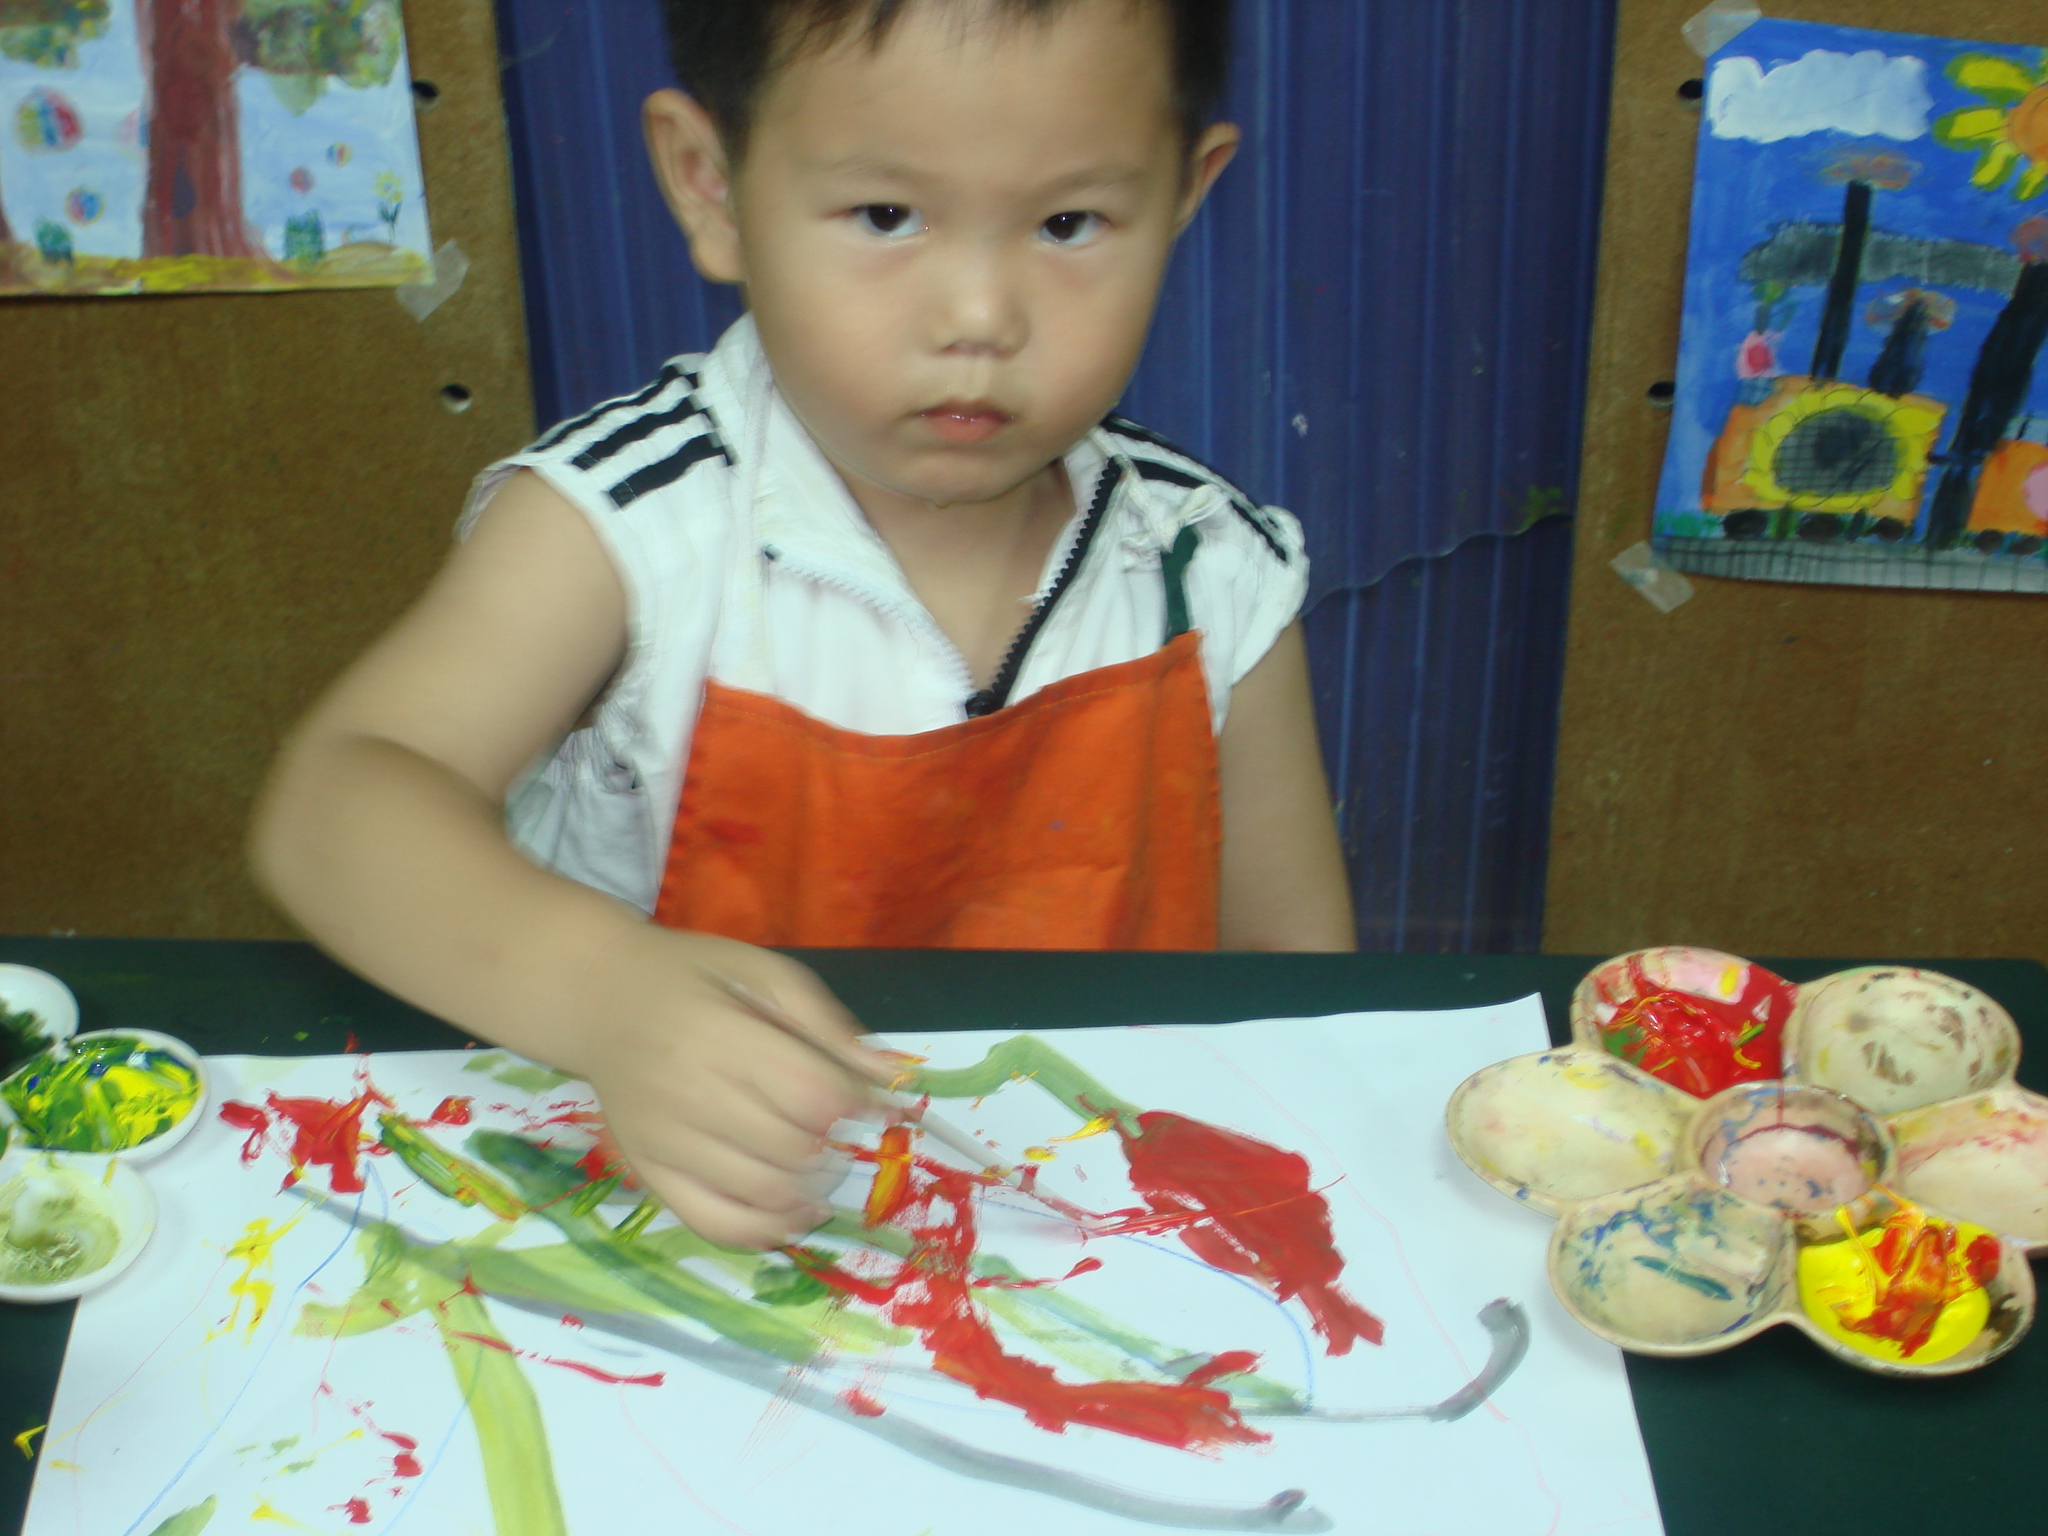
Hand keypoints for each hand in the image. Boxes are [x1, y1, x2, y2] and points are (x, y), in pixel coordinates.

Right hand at [568, 925, 894, 1248]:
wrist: (598, 999)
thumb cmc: (690, 978)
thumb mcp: (762, 972)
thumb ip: (825, 1023)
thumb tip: (889, 1076)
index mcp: (720, 1036)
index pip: (810, 1092)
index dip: (859, 1105)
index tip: (877, 1104)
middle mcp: (688, 1095)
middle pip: (791, 1146)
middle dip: (835, 1145)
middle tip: (843, 1132)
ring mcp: (663, 1143)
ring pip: (761, 1192)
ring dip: (809, 1188)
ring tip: (823, 1168)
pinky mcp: (649, 1174)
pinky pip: (713, 1224)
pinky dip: (764, 1231)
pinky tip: (794, 1216)